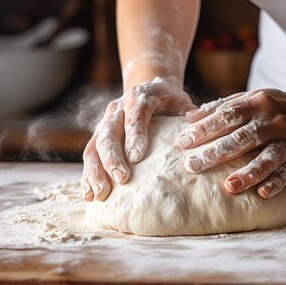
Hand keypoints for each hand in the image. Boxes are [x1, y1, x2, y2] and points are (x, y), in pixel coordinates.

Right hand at [81, 79, 195, 201]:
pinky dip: (87, 176)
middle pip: (110, 132)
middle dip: (113, 157)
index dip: (135, 134)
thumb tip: (198, 137)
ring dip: (95, 171)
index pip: (135, 114)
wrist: (148, 89)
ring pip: (94, 146)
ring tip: (99, 194)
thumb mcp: (182, 103)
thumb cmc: (170, 102)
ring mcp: (104, 122)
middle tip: (121, 178)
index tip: (137, 156)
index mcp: (140, 96)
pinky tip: (88, 195)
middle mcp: (117, 108)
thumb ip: (189, 116)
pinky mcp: (98, 136)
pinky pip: (89, 156)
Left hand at [177, 89, 285, 198]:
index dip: (204, 128)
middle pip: (242, 138)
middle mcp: (272, 120)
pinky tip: (263, 194)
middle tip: (191, 166)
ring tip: (228, 186)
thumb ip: (222, 107)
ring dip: (248, 172)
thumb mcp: (252, 98)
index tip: (182, 142)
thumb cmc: (277, 106)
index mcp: (257, 103)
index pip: (227, 115)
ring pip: (267, 157)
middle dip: (215, 152)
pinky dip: (277, 182)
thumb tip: (189, 117)